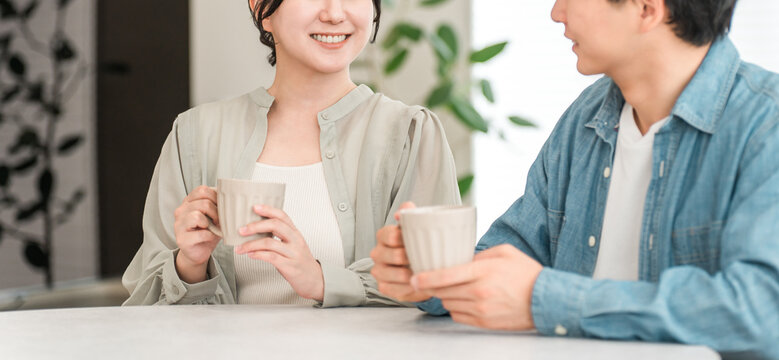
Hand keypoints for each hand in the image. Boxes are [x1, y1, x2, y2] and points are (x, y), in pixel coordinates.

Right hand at [174, 185, 220, 282]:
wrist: (199, 251)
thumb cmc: (208, 231)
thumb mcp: (215, 215)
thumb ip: (219, 205)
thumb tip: (234, 198)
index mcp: (189, 202)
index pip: (202, 190)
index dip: (216, 197)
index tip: (221, 207)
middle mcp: (181, 211)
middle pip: (203, 203)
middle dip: (216, 213)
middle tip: (219, 221)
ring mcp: (179, 225)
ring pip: (197, 216)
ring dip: (211, 223)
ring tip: (213, 228)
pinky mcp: (182, 239)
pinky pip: (200, 234)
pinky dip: (210, 236)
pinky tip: (210, 237)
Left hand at [234, 205, 323, 301]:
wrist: (314, 279)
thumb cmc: (301, 262)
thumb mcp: (294, 245)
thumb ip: (281, 236)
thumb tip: (258, 229)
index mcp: (296, 233)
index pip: (282, 216)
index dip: (268, 210)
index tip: (255, 207)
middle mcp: (295, 241)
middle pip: (275, 225)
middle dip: (255, 226)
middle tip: (242, 230)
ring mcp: (293, 253)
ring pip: (270, 242)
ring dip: (251, 244)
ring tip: (240, 248)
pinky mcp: (289, 266)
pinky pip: (271, 257)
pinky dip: (258, 254)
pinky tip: (250, 255)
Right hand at [370, 202, 431, 301]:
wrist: (420, 265)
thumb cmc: (417, 244)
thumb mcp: (415, 226)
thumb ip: (410, 213)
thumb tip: (407, 207)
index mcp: (383, 235)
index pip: (389, 235)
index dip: (403, 239)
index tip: (417, 241)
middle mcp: (377, 253)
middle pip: (392, 255)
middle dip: (410, 258)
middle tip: (424, 259)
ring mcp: (379, 271)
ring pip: (395, 275)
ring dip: (412, 275)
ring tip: (424, 273)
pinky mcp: (384, 287)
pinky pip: (397, 290)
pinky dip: (412, 289)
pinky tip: (421, 285)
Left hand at [411, 244, 542, 330]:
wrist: (546, 300)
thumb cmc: (526, 274)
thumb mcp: (504, 252)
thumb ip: (479, 254)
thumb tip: (461, 258)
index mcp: (482, 272)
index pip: (445, 276)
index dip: (425, 278)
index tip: (413, 277)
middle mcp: (478, 292)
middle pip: (442, 291)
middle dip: (431, 285)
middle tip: (425, 279)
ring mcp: (480, 309)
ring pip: (448, 303)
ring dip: (445, 296)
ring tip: (451, 287)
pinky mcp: (483, 322)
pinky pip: (458, 316)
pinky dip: (455, 307)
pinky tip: (463, 299)